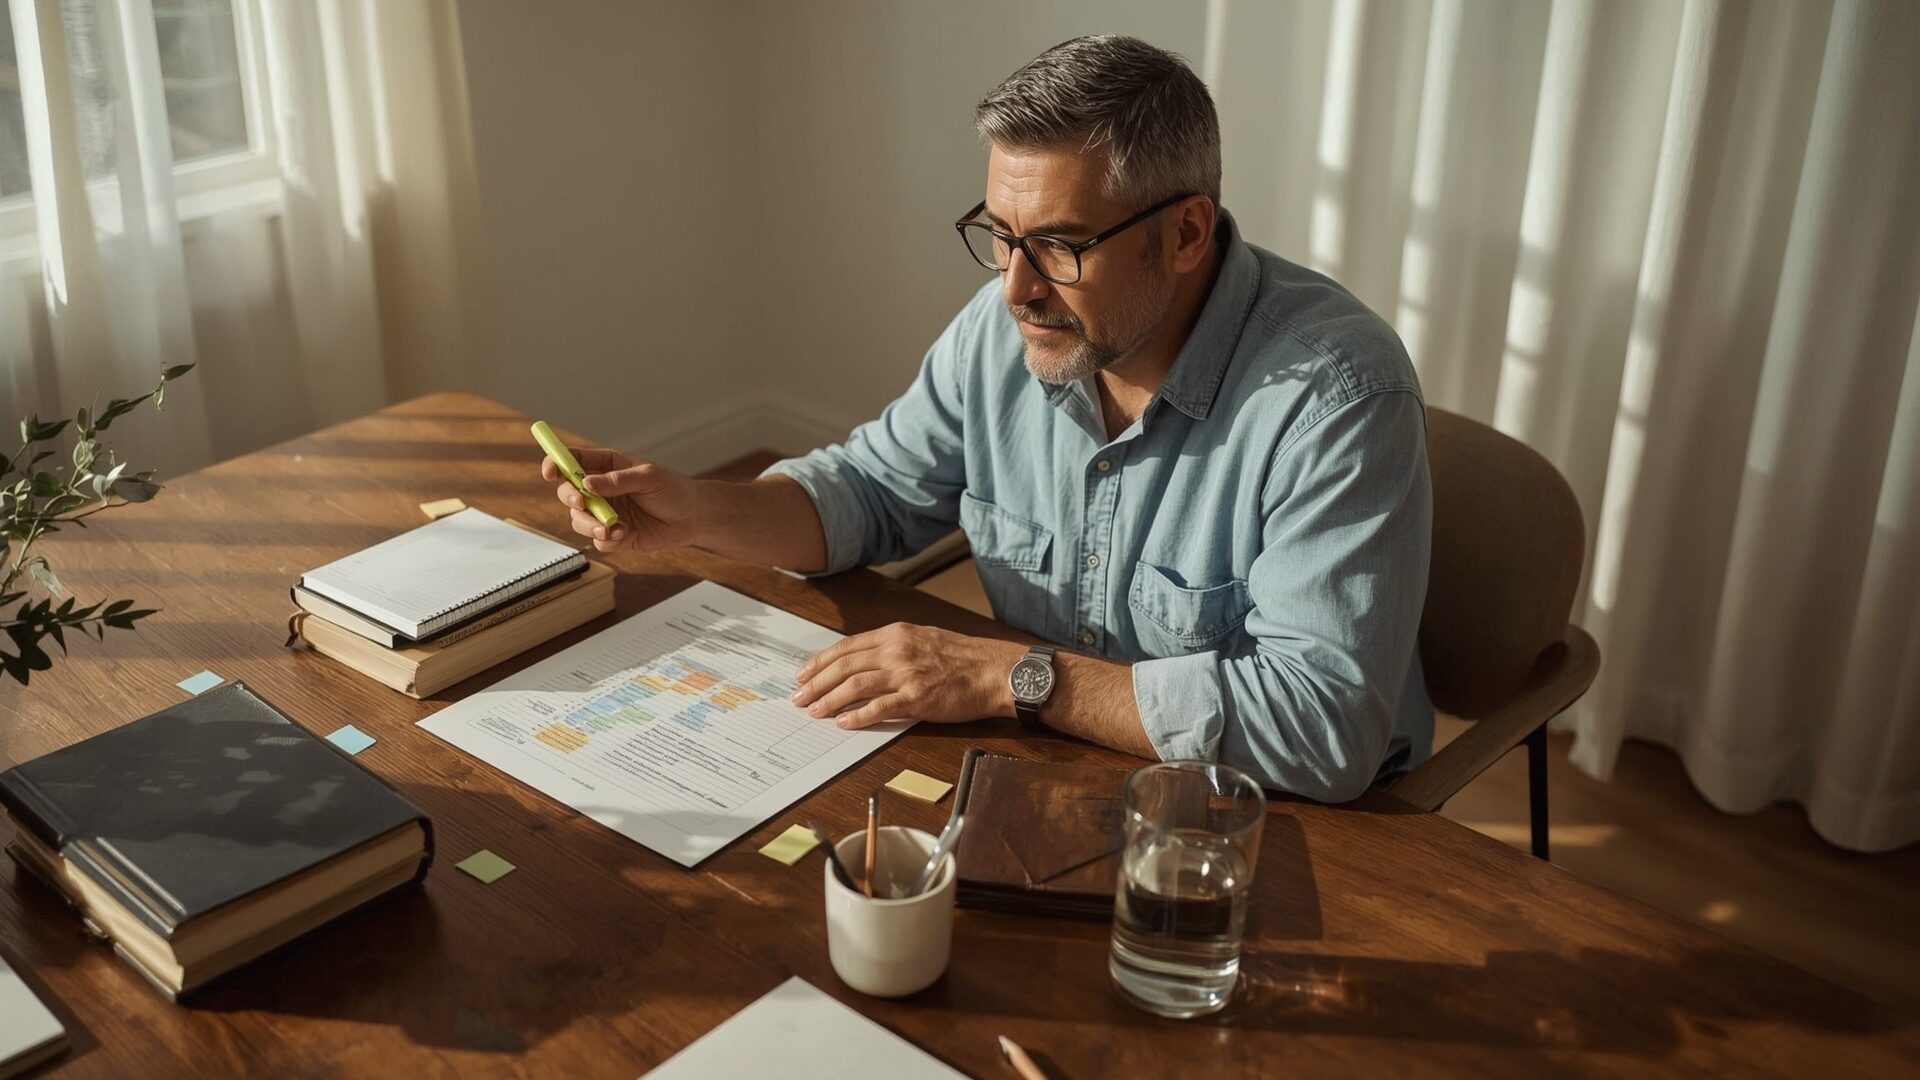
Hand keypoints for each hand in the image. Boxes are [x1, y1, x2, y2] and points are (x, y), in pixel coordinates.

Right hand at [541, 446, 700, 552]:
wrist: (693, 518)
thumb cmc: (673, 489)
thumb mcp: (648, 477)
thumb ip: (617, 480)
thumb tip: (587, 483)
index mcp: (607, 466)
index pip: (573, 461)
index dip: (556, 464)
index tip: (550, 471)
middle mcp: (601, 489)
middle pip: (568, 492)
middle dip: (571, 499)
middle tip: (582, 503)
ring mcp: (606, 513)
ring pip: (578, 520)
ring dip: (590, 525)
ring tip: (613, 528)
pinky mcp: (614, 535)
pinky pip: (597, 540)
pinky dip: (607, 540)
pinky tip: (626, 535)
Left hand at [791, 623, 1025, 728]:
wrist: (995, 670)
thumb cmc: (963, 657)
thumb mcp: (923, 638)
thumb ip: (892, 647)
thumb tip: (862, 661)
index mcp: (895, 634)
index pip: (846, 647)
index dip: (820, 662)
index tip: (802, 674)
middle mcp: (896, 651)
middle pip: (844, 667)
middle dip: (816, 684)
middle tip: (799, 698)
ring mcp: (906, 674)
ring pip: (855, 687)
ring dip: (829, 701)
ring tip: (814, 712)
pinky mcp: (917, 698)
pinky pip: (879, 709)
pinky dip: (857, 717)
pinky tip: (843, 725)